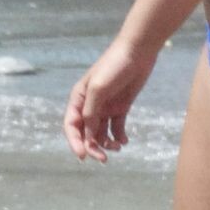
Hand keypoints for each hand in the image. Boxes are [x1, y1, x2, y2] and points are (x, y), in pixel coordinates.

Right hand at [64, 38, 156, 162]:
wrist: (138, 51)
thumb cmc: (114, 65)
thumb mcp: (98, 88)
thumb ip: (91, 112)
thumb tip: (87, 134)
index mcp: (79, 98)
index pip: (71, 125)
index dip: (75, 142)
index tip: (83, 156)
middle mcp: (90, 105)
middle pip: (86, 132)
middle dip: (93, 147)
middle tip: (104, 159)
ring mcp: (106, 107)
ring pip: (101, 132)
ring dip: (107, 143)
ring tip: (118, 147)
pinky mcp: (121, 107)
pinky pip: (116, 127)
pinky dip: (119, 137)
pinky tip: (125, 141)